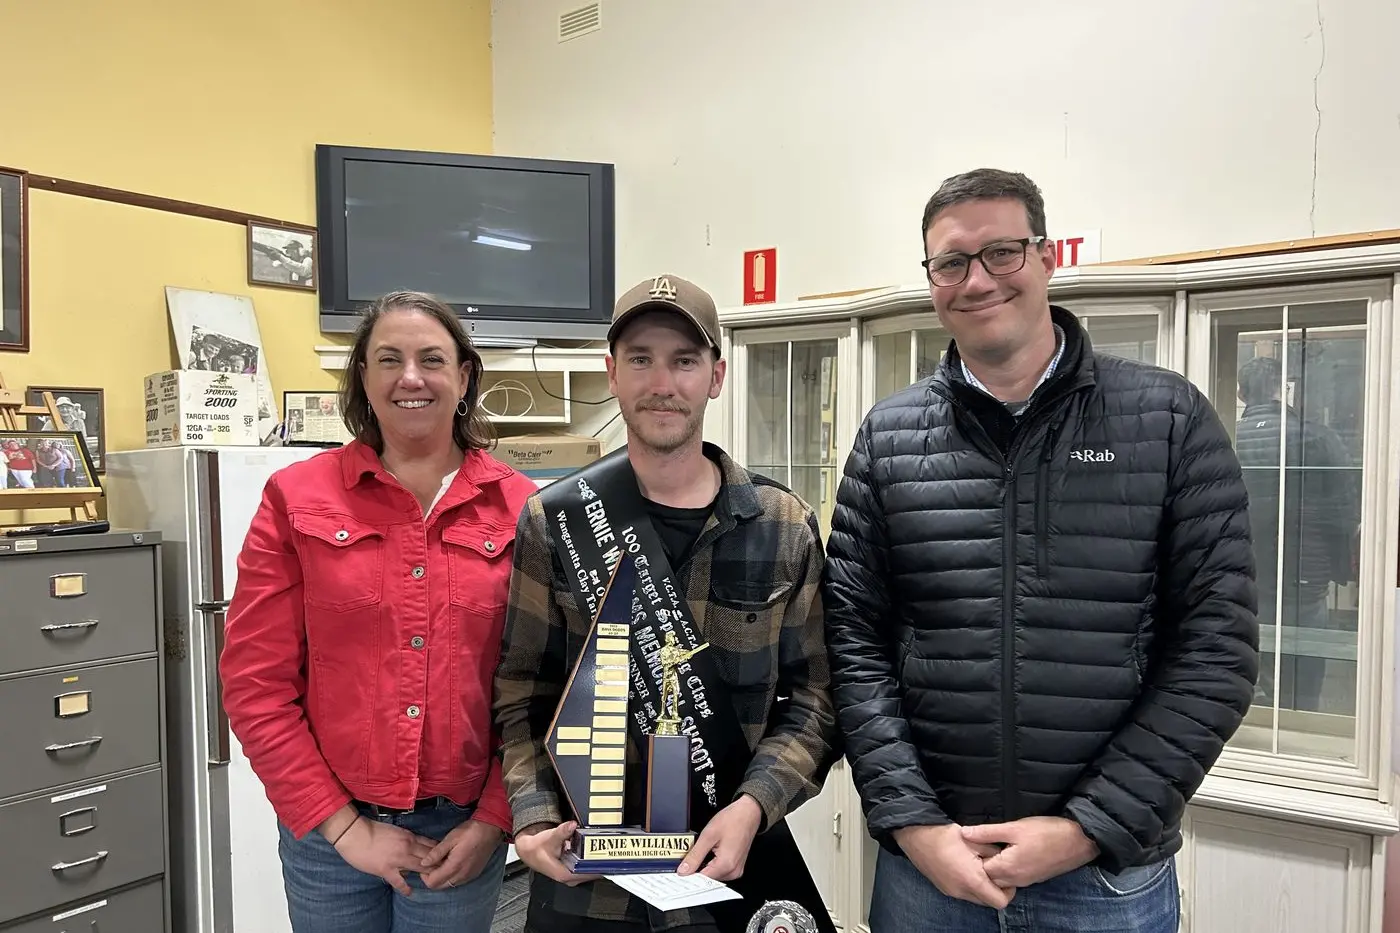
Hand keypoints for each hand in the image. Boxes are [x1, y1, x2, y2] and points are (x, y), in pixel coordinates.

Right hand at [332, 816, 438, 895]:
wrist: (355, 834)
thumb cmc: (372, 830)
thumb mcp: (395, 831)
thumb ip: (406, 840)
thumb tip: (414, 849)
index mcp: (409, 837)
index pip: (430, 844)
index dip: (439, 852)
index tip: (445, 858)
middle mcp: (407, 847)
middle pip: (429, 857)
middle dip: (438, 864)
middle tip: (445, 871)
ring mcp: (398, 859)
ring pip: (419, 868)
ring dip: (427, 874)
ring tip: (433, 881)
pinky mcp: (386, 870)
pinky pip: (399, 882)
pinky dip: (405, 888)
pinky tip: (410, 892)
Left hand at [420, 819, 504, 889]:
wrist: (491, 830)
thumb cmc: (472, 831)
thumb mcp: (450, 838)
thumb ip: (436, 853)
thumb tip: (424, 862)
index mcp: (454, 866)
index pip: (432, 882)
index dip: (424, 875)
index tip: (425, 864)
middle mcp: (462, 875)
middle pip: (439, 886)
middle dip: (432, 877)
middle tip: (432, 863)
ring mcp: (469, 876)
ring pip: (449, 884)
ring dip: (442, 877)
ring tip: (443, 861)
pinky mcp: (474, 874)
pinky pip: (458, 881)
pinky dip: (451, 875)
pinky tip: (452, 862)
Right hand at [514, 821, 601, 886]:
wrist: (530, 850)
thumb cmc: (537, 848)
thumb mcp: (549, 838)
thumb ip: (562, 832)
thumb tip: (572, 825)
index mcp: (565, 874)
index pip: (588, 874)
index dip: (599, 866)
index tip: (609, 858)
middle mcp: (569, 877)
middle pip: (591, 872)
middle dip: (601, 861)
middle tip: (610, 849)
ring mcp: (571, 874)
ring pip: (589, 869)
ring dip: (597, 859)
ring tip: (606, 847)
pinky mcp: (572, 868)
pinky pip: (585, 865)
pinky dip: (591, 857)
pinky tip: (596, 848)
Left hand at [678, 795, 763, 881]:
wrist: (749, 812)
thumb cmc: (733, 820)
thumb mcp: (708, 835)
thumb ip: (695, 855)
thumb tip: (684, 870)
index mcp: (726, 865)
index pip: (701, 880)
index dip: (688, 876)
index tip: (678, 872)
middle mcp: (733, 871)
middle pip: (707, 878)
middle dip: (696, 870)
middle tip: (688, 858)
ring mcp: (736, 869)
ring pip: (713, 875)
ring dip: (704, 866)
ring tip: (702, 851)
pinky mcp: (737, 866)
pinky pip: (720, 870)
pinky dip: (712, 864)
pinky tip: (709, 853)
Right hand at [893, 824, 1014, 909]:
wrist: (916, 835)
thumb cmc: (945, 835)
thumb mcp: (974, 839)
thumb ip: (992, 852)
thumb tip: (1002, 858)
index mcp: (972, 880)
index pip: (1000, 901)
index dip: (1008, 891)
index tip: (1006, 876)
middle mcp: (962, 891)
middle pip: (989, 902)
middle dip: (996, 889)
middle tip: (995, 870)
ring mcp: (952, 892)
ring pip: (976, 898)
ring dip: (982, 888)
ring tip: (980, 867)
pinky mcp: (944, 889)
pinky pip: (965, 893)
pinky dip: (970, 885)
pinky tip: (966, 867)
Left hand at [960, 817, 1099, 888]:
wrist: (1080, 841)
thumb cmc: (1047, 832)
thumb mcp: (1015, 828)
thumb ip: (987, 832)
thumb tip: (963, 833)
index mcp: (1007, 868)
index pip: (978, 870)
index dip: (972, 855)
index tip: (970, 841)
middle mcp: (1015, 880)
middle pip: (989, 877)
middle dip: (981, 862)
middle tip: (980, 842)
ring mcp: (1026, 881)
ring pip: (1001, 878)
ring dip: (995, 864)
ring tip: (994, 844)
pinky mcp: (1034, 877)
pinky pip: (1013, 877)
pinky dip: (1007, 866)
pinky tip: (1009, 850)